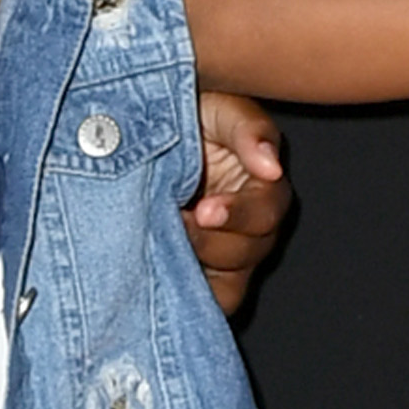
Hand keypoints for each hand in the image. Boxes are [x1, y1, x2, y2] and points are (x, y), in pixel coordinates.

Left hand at [182, 87, 291, 313]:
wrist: (137, 129)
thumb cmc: (188, 111)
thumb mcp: (218, 107)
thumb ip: (248, 129)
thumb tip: (271, 166)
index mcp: (262, 181)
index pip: (268, 210)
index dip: (239, 214)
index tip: (205, 211)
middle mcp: (251, 220)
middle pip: (252, 251)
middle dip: (211, 241)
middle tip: (176, 223)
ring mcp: (226, 249)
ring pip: (232, 282)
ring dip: (198, 265)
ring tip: (162, 242)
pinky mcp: (202, 272)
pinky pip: (209, 301)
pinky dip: (189, 294)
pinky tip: (163, 270)